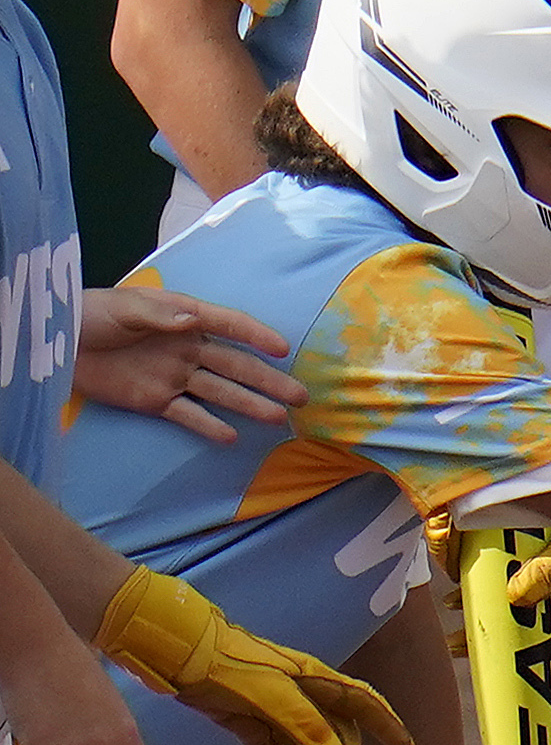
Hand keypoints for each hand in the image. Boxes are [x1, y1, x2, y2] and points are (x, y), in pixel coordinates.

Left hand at [72, 286, 303, 442]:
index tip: (283, 349)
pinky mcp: (156, 401)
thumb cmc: (90, 315)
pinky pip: (188, 415)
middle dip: (268, 380)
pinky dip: (208, 425)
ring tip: (277, 418)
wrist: (56, 344)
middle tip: (299, 396)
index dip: (255, 335)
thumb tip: (193, 323)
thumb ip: (158, 316)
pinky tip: (231, 437)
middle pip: (235, 365)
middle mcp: (187, 349)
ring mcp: (174, 376)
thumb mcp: (122, 307)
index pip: (228, 325)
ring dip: (249, 404)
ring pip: (220, 392)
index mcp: (183, 319)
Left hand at [96, 567, 413, 744]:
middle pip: (335, 736)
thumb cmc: (223, 664)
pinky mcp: (247, 720)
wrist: (174, 652)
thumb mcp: (265, 693)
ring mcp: (274, 708)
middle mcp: (300, 695)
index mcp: (313, 680)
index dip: (387, 725)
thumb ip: (302, 723)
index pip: (361, 704)